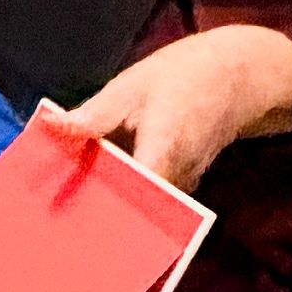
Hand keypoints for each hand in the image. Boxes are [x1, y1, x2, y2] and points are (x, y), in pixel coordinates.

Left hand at [53, 26, 291, 193]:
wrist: (239, 76)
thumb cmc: (183, 74)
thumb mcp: (132, 85)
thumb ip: (94, 114)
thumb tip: (52, 126)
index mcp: (162, 148)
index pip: (131, 196)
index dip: (97, 209)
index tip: (63, 217)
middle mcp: (177, 176)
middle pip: (132, 209)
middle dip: (94, 211)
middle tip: (55, 215)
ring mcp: (183, 184)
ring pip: (140, 205)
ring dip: (107, 201)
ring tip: (66, 202)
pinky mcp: (182, 184)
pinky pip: (149, 196)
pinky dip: (124, 191)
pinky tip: (95, 184)